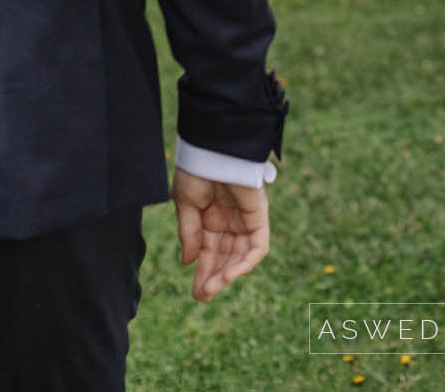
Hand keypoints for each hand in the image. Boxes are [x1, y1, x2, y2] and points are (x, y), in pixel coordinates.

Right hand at [172, 170, 269, 301]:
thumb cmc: (197, 170)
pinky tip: (228, 275)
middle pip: (225, 257)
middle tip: (202, 297)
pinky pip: (257, 247)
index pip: (209, 252)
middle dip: (214, 278)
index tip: (196, 294)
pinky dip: (245, 263)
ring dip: (227, 275)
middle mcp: (229, 222)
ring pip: (240, 256)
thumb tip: (188, 262)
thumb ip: (189, 234)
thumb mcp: (185, 205)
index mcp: (210, 218)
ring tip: (211, 289)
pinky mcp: (259, 217)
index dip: (203, 273)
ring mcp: (246, 220)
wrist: (214, 149)